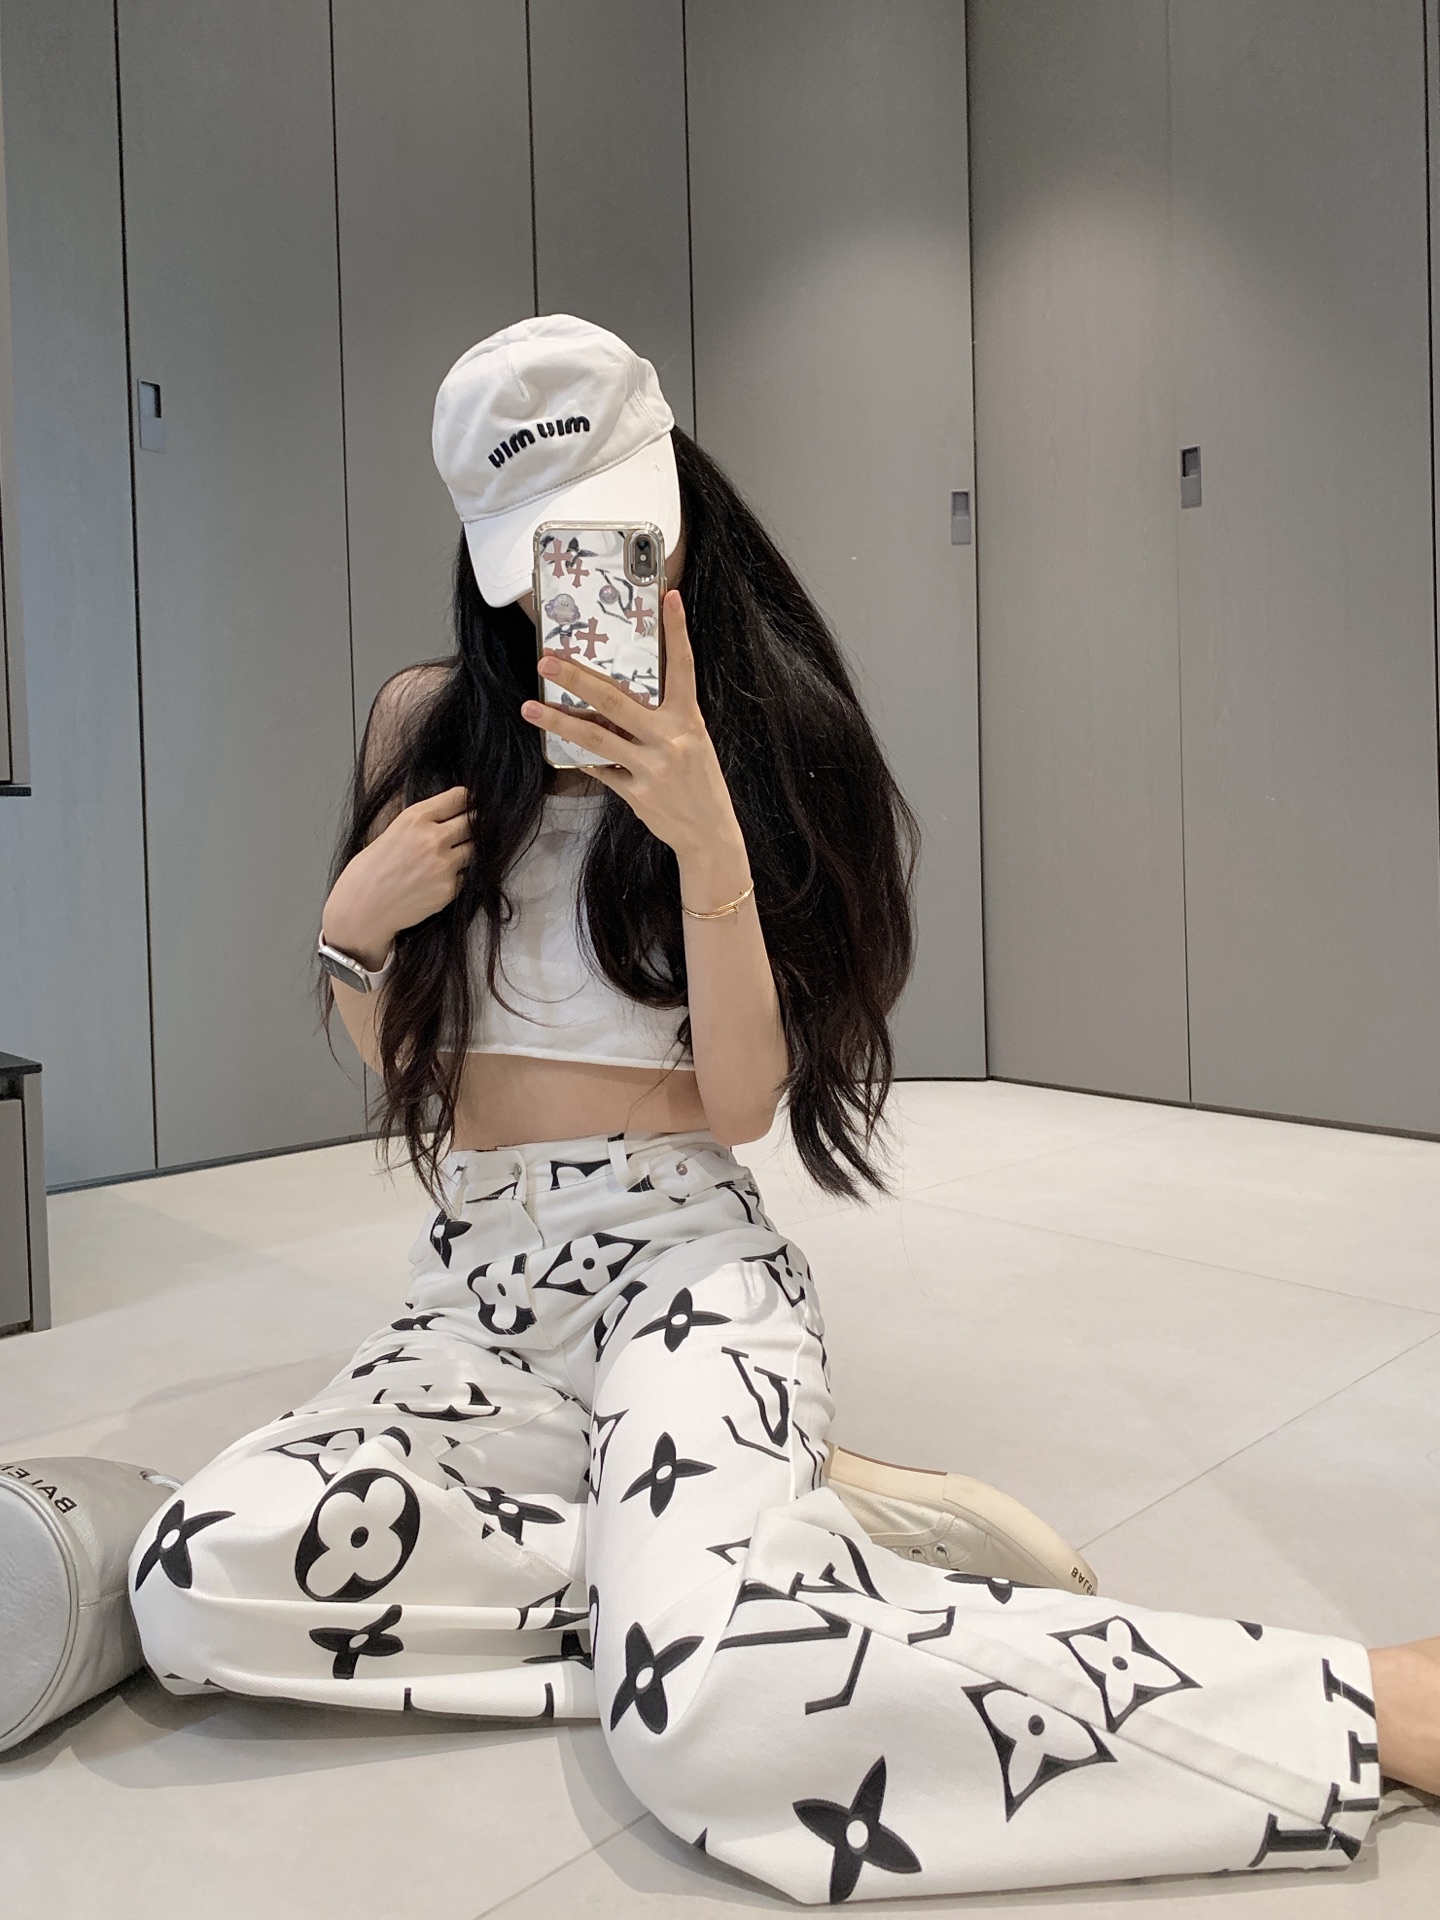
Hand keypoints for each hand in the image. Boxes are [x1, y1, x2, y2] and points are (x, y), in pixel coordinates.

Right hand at [322, 785, 472, 965]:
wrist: (363, 907)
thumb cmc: (371, 870)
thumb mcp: (392, 830)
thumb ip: (423, 821)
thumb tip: (450, 813)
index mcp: (416, 818)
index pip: (460, 797)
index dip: (465, 802)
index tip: (466, 806)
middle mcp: (433, 839)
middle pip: (474, 822)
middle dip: (470, 825)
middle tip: (462, 832)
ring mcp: (444, 865)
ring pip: (474, 849)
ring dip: (465, 851)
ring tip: (444, 858)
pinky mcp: (449, 888)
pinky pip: (465, 875)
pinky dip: (456, 876)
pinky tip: (434, 879)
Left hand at [521, 590, 744, 868]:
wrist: (711, 834)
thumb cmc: (700, 782)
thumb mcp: (692, 743)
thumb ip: (661, 720)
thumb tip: (615, 700)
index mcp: (688, 720)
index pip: (683, 668)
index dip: (677, 632)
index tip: (669, 598)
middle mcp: (670, 740)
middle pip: (615, 701)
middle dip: (578, 679)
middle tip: (547, 662)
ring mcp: (651, 768)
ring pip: (596, 738)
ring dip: (559, 721)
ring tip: (530, 708)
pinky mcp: (636, 794)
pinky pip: (601, 769)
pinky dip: (582, 759)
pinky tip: (562, 750)